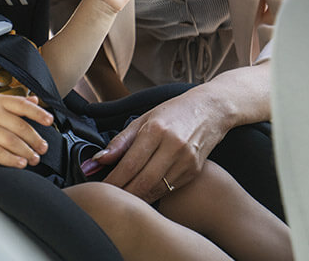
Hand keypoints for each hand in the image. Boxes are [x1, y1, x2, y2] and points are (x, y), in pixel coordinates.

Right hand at [0, 94, 52, 167]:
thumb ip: (14, 102)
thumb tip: (36, 99)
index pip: (21, 105)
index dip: (38, 113)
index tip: (50, 121)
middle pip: (20, 126)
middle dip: (35, 139)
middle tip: (43, 148)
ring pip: (11, 141)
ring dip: (26, 151)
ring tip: (35, 159)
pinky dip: (12, 160)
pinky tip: (21, 163)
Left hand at [82, 90, 228, 201]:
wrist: (210, 110)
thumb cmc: (173, 113)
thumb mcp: (143, 119)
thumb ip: (120, 142)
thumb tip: (98, 160)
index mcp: (156, 130)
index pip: (129, 164)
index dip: (113, 180)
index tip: (100, 188)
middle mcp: (173, 146)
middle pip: (142, 181)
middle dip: (123, 193)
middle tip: (109, 198)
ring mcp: (186, 160)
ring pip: (156, 189)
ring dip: (137, 197)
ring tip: (122, 198)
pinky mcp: (194, 171)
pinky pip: (168, 189)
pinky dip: (152, 194)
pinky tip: (141, 193)